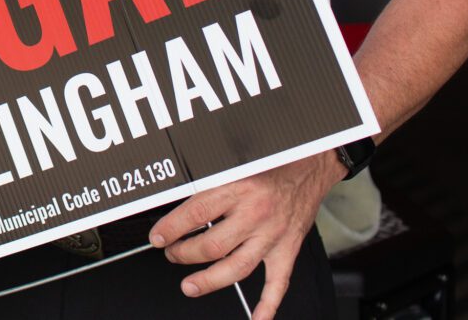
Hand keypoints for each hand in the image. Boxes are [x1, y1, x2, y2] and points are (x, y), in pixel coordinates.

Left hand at [147, 152, 343, 318]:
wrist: (310, 165)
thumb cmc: (270, 162)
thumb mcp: (233, 163)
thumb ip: (208, 183)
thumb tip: (175, 197)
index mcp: (239, 188)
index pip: (196, 214)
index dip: (172, 229)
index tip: (157, 237)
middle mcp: (256, 214)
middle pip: (212, 246)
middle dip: (184, 254)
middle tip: (171, 254)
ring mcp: (273, 236)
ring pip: (237, 268)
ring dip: (209, 281)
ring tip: (190, 286)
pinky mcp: (288, 249)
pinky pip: (278, 283)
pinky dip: (267, 305)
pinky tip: (256, 319)